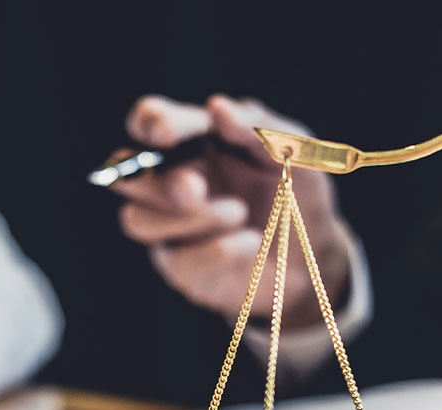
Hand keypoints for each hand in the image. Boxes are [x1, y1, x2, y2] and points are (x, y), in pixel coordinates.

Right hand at [112, 95, 353, 328]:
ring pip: (137, 221)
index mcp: (192, 142)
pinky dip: (218, 252)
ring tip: (239, 214)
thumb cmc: (297, 194)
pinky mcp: (181, 270)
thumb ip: (258, 127)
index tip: (169, 134)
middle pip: (124, 176)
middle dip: (155, 181)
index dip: (149, 123)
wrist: (316, 256)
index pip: (149, 122)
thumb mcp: (294, 152)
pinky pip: (180, 262)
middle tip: (195, 190)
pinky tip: (250, 245)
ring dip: (189, 219)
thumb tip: (217, 107)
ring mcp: (169, 230)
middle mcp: (169, 183)